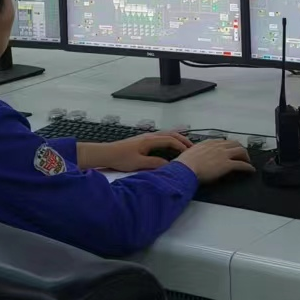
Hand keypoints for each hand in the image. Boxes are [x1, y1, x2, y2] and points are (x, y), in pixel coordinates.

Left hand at [77, 131, 191, 171]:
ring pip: (166, 135)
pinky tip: (170, 146)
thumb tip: (169, 165)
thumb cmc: (121, 158)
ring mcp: (146, 137)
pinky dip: (169, 140)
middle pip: (170, 134)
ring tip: (185, 145)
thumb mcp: (138, 163)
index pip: (170, 140)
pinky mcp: (143, 141)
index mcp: (149, 140)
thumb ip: (154, 163)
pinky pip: (160, 138)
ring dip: (176, 139)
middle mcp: (149, 136)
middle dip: (182, 140)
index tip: (189, 153)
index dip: (181, 146)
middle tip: (192, 147)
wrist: (107, 153)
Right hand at [175, 138, 254, 184]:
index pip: (224, 141)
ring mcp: (223, 154)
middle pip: (235, 144)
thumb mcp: (191, 152)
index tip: (232, 149)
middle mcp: (218, 146)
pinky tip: (250, 170)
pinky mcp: (227, 164)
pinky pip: (241, 164)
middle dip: (240, 149)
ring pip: (240, 151)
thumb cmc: (185, 163)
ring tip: (248, 161)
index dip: (230, 146)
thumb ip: (197, 151)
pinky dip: (248, 167)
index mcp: (209, 143)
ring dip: (246, 156)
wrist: (185, 168)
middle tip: (242, 155)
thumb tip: (196, 155)